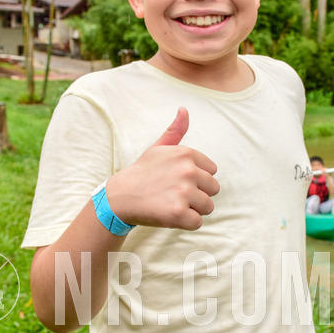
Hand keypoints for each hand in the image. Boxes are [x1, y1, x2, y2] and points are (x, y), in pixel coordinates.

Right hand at [105, 107, 219, 229]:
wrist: (119, 197)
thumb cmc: (143, 173)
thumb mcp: (158, 148)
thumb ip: (176, 131)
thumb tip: (184, 109)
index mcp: (187, 154)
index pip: (212, 172)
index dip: (197, 179)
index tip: (177, 180)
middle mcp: (187, 171)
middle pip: (214, 189)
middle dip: (198, 195)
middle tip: (174, 194)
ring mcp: (183, 192)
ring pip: (208, 207)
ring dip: (192, 210)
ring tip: (171, 203)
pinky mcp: (178, 213)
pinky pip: (197, 223)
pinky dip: (185, 223)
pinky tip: (168, 215)